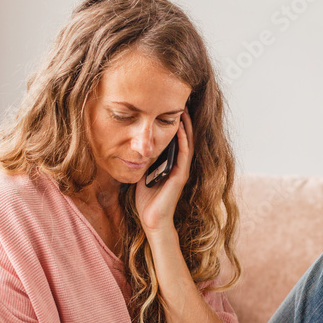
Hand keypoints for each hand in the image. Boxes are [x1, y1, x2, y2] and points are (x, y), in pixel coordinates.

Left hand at [135, 108, 194, 237]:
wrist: (152, 220)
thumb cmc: (147, 201)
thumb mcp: (143, 174)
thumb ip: (144, 161)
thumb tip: (136, 146)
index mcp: (171, 165)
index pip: (176, 140)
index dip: (176, 124)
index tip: (171, 107)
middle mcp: (180, 166)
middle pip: (185, 138)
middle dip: (184, 120)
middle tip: (182, 102)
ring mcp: (182, 171)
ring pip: (187, 143)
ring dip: (186, 126)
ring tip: (183, 110)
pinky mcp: (180, 176)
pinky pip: (183, 154)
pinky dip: (182, 141)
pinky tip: (179, 128)